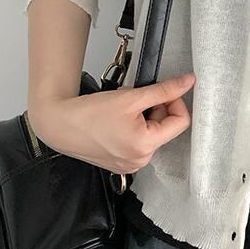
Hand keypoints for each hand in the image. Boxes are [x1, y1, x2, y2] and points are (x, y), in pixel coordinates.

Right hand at [30, 76, 194, 171]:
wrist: (62, 124)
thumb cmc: (91, 113)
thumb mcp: (132, 96)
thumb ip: (163, 90)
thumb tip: (188, 82)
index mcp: (145, 146)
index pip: (181, 122)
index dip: (175, 101)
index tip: (163, 90)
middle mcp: (140, 161)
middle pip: (166, 129)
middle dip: (157, 109)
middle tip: (137, 99)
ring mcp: (130, 165)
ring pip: (153, 135)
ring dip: (146, 118)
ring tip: (125, 110)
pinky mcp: (121, 165)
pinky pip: (140, 144)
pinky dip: (136, 129)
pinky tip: (119, 121)